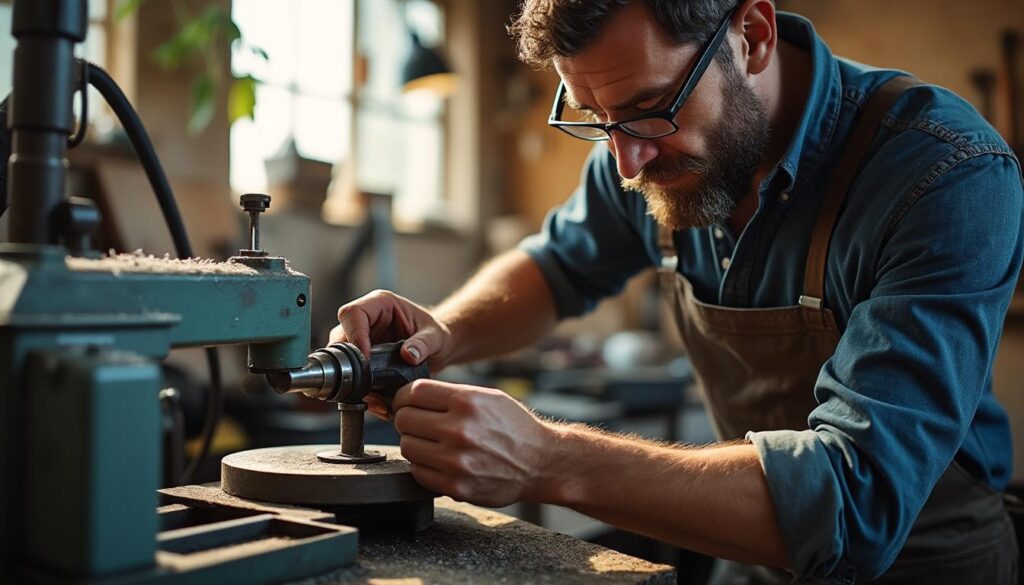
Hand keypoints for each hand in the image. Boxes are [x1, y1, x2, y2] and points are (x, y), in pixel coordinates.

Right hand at [330, 290, 452, 416]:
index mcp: (381, 304)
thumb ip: (423, 344)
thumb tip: (408, 355)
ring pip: (339, 358)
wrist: (438, 349)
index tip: (365, 359)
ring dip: (351, 379)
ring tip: (371, 396)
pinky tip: (373, 400)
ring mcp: (361, 340)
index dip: (354, 336)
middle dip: (346, 362)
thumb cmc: (436, 336)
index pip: (353, 313)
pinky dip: (358, 389)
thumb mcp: (435, 337)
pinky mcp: (361, 358)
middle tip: (362, 383)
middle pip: (339, 337)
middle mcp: (366, 320)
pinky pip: (349, 373)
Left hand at [392, 379, 555, 507]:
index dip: (404, 396)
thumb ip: (450, 395)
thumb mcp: (488, 397)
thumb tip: (411, 396)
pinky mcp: (456, 486)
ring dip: (415, 444)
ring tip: (432, 443)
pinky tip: (440, 461)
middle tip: (419, 424)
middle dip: (407, 419)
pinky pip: (418, 472)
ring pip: (406, 446)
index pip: (412, 392)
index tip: (406, 402)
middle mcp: (459, 429)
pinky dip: (424, 466)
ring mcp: (456, 460)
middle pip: (404, 419)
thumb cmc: (514, 428)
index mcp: (466, 401)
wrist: (541, 463)